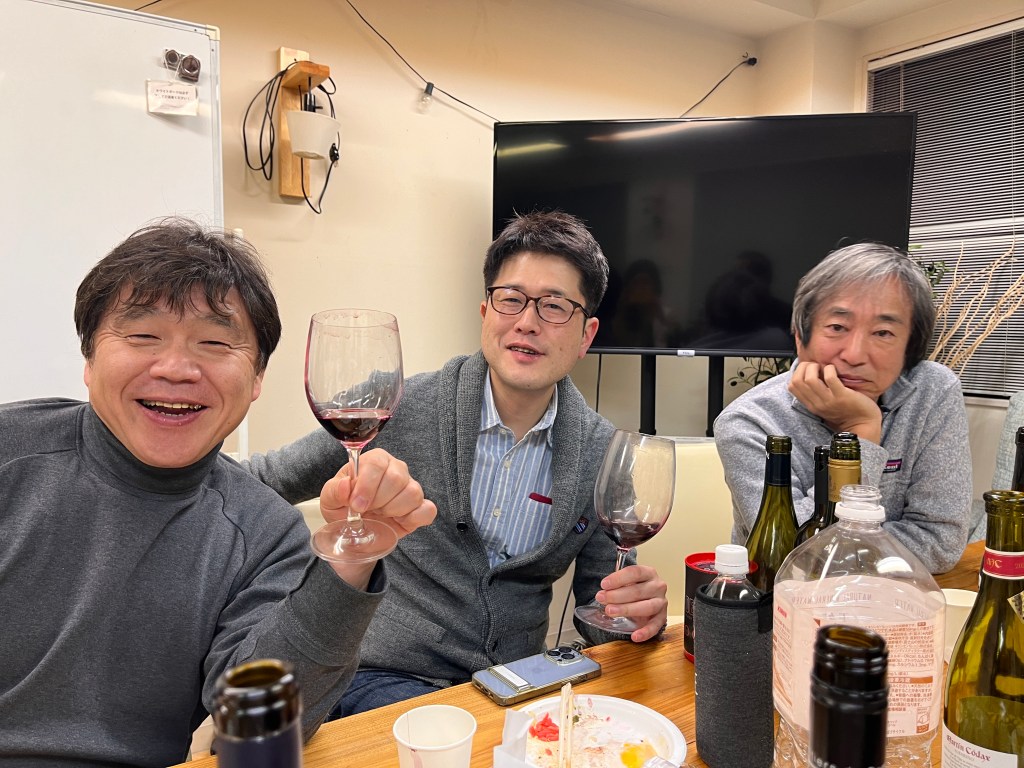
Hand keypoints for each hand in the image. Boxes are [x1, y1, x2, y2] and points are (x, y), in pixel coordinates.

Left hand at [319, 449, 436, 585]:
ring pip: (412, 493)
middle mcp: (396, 470)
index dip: (367, 485)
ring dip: (393, 510)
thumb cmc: (343, 506)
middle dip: (378, 500)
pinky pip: (427, 510)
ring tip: (381, 514)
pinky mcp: (420, 508)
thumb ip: (334, 490)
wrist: (353, 527)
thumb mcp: (329, 499)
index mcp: (374, 461)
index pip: (377, 463)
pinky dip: (414, 518)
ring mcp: (410, 488)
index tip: (356, 505)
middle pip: (396, 478)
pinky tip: (398, 521)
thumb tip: (345, 485)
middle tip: (367, 510)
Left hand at [593, 564, 667, 642]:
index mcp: (649, 573)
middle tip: (602, 598)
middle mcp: (658, 586)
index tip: (604, 584)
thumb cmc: (634, 588)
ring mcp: (661, 602)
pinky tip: (635, 636)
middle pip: (638, 591)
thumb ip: (616, 585)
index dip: (618, 578)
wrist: (646, 598)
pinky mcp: (662, 618)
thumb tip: (602, 594)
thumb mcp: (626, 581)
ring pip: (647, 607)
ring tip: (610, 612)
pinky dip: (646, 632)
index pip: (634, 572)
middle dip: (617, 595)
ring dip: (627, 609)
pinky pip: (655, 626)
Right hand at [788, 361, 881, 442]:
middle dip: (804, 367)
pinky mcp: (842, 396)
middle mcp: (817, 404)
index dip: (797, 372)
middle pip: (798, 381)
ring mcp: (829, 400)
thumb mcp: (824, 406)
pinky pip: (830, 378)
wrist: (863, 424)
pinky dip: (830, 369)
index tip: (808, 369)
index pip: (792, 386)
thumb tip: (810, 374)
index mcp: (811, 405)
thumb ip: (816, 395)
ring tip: (823, 367)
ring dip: (815, 367)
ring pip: (810, 379)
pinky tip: (834, 370)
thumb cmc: (845, 412)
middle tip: (815, 366)